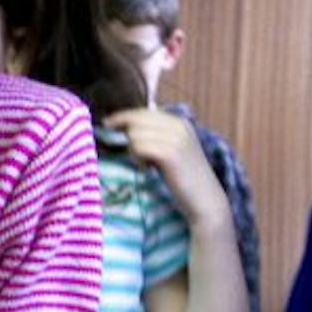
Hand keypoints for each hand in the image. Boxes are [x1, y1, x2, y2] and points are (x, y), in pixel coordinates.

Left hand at [103, 108, 226, 230]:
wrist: (204, 199)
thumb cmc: (183, 176)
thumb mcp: (171, 148)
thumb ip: (155, 135)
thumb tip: (125, 125)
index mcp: (180, 122)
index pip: (143, 112)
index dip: (122, 116)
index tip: (107, 123)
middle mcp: (179, 126)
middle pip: (136, 121)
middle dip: (128, 136)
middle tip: (137, 156)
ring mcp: (176, 139)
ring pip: (135, 135)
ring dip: (134, 151)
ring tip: (147, 165)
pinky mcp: (171, 153)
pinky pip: (139, 147)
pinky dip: (138, 159)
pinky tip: (148, 169)